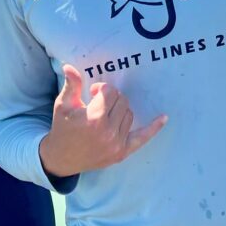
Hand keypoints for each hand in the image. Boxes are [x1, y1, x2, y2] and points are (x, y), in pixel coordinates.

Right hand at [38, 64, 166, 178]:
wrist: (62, 159)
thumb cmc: (62, 128)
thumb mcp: (63, 105)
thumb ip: (71, 85)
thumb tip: (69, 66)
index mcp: (94, 118)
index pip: (110, 93)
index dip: (101, 89)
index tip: (93, 92)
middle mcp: (108, 132)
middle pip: (122, 101)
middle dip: (111, 98)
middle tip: (98, 102)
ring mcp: (117, 144)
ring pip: (129, 114)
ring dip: (120, 110)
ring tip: (105, 115)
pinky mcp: (122, 153)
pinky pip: (142, 138)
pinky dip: (154, 128)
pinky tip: (164, 118)